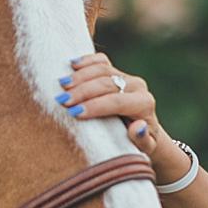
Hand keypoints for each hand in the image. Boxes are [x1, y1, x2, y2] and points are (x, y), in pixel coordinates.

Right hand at [57, 53, 188, 183]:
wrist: (145, 129)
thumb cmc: (141, 142)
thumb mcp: (145, 147)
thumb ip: (143, 140)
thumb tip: (138, 126)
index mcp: (144, 103)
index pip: (118, 102)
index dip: (95, 106)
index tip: (75, 112)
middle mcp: (137, 86)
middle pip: (107, 83)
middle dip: (83, 91)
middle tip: (62, 101)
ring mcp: (126, 76)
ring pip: (102, 69)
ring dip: (80, 76)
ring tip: (62, 85)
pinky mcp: (116, 71)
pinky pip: (101, 60)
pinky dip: (87, 61)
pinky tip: (72, 65)